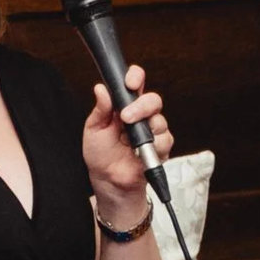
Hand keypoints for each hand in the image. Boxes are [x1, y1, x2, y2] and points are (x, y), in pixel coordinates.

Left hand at [81, 64, 172, 210]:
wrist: (109, 181)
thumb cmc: (100, 155)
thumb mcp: (94, 129)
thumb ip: (100, 109)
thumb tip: (101, 88)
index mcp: (124, 106)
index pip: (135, 84)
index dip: (136, 78)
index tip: (130, 83)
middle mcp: (141, 116)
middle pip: (153, 100)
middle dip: (142, 105)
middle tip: (126, 117)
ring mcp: (152, 131)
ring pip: (161, 120)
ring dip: (147, 128)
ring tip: (130, 142)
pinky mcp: (161, 147)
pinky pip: (165, 140)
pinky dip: (154, 145)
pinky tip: (139, 153)